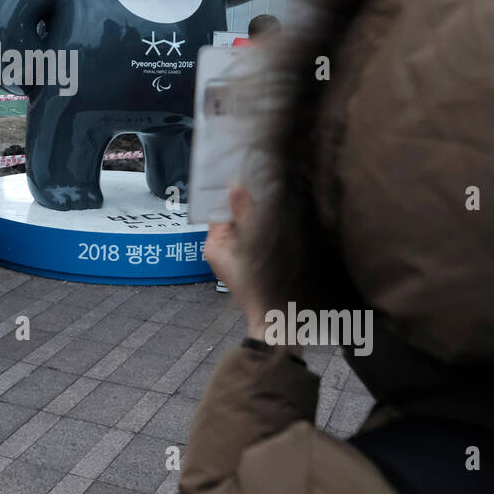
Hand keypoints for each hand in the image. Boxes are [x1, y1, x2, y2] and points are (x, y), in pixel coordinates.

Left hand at [203, 186, 290, 349]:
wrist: (279, 319)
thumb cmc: (261, 283)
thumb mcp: (252, 242)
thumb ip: (244, 213)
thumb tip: (235, 186)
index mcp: (214, 244)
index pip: (218, 210)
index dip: (229, 193)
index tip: (243, 174)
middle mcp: (222, 249)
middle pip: (232, 216)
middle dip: (246, 202)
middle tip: (261, 180)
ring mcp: (239, 256)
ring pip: (247, 225)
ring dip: (258, 214)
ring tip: (272, 194)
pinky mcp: (255, 261)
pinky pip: (257, 237)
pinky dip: (265, 228)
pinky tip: (279, 216)